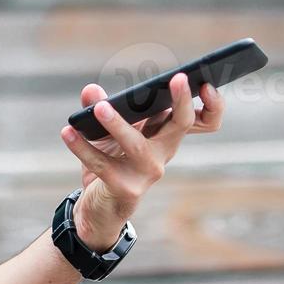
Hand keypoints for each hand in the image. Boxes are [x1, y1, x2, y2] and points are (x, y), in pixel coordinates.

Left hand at [58, 74, 225, 250]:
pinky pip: (102, 164)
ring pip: (137, 144)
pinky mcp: (125, 188)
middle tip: (177, 78)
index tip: (206, 81)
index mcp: (167, 134)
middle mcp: (164, 152)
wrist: (101, 206)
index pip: (206, 120)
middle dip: (182, 100)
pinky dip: (82, 146)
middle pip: (183, 124)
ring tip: (99, 108)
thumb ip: (101, 106)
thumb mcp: (106, 131)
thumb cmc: (112, 161)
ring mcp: (148, 171)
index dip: (214, 104)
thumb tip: (91, 91)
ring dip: (117, 124)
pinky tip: (68, 131)